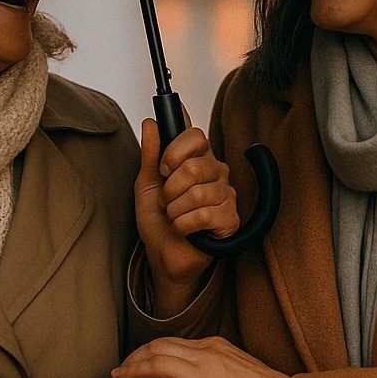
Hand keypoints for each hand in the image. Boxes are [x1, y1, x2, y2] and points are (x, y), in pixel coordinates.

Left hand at [112, 337, 288, 377]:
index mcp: (214, 346)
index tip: (134, 360)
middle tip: (118, 368)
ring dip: (134, 370)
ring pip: (159, 363)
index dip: (147, 350)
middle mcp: (207, 355)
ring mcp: (206, 376)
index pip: (171, 342)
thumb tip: (200, 372)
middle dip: (134, 357)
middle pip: (159, 348)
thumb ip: (217, 366)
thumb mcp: (240, 369)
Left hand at [134, 114, 237, 315]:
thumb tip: (151, 123)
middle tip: (166, 201)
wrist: (162, 254)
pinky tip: (183, 229)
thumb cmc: (157, 219)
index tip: (162, 169)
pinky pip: (204, 215)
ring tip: (174, 216)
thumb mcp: (147, 183)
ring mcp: (226, 195)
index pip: (196, 136)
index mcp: (198, 158)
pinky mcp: (230, 219)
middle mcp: (216, 172)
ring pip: (198, 193)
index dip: (174, 151)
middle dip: (170, 189)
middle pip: (195, 166)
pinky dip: (183, 225)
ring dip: (174, 210)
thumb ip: (150, 153)